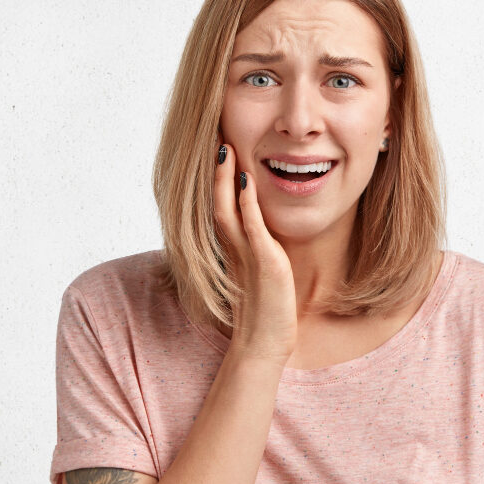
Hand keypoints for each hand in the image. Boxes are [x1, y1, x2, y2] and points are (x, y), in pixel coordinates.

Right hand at [213, 141, 297, 364]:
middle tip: (215, 137)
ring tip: (224, 148)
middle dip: (215, 171)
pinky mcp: (264, 263)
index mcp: (235, 250)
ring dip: (224, 178)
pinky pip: (251, 225)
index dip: (218, 180)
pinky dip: (247, 201)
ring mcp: (247, 255)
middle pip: (217, 202)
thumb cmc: (267, 314)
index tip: (220, 151)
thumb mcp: (263, 276)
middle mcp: (235, 249)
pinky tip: (247, 178)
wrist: (265, 346)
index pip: (221, 207)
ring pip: (227, 209)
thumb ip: (262, 253)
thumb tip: (265, 236)